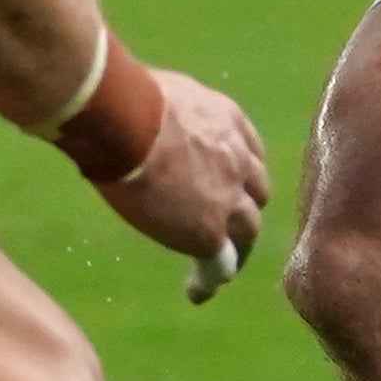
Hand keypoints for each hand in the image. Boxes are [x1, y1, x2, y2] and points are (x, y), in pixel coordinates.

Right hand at [94, 67, 265, 299]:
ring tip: (218, 270)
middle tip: (228, 230)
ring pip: (246, 232)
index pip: (249, 153)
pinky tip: (198, 290)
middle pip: (255, 195)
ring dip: (234, 251)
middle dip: (244, 212)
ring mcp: (228, 198)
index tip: (230, 187)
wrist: (126, 121)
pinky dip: (209, 278)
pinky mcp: (208, 231)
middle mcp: (238, 160)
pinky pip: (220, 263)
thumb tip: (130, 102)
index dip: (240, 174)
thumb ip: (163, 106)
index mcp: (228, 122)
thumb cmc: (125, 98)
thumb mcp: (159, 90)